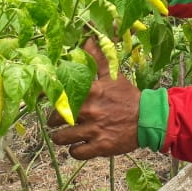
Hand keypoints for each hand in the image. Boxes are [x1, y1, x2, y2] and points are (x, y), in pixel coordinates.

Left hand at [48, 39, 141, 159]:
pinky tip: (78, 145)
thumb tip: (88, 38)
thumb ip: (97, 59)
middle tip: (58, 120)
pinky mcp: (100, 147)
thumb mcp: (112, 76)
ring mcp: (94, 130)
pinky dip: (74, 150)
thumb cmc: (128, 96)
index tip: (42, 98)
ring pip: (61, 138)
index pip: (58, 94)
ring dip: (60, 137)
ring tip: (64, 135)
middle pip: (55, 118)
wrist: (149, 118)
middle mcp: (89, 111)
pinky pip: (76, 152)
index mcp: (90, 91)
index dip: (46, 97)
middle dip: (54, 120)